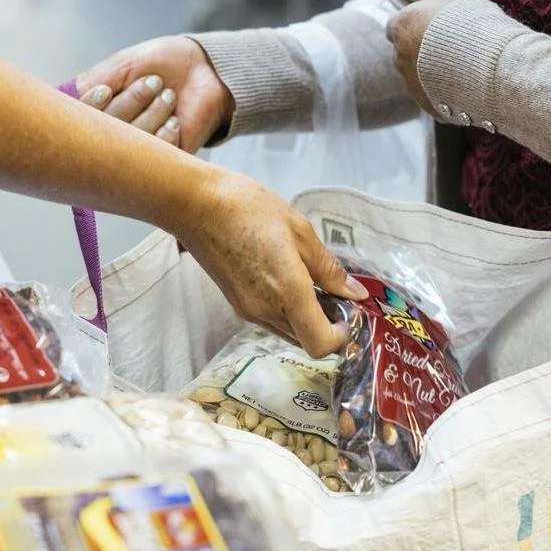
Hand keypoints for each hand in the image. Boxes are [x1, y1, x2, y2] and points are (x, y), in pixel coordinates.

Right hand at [76, 37, 233, 152]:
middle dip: (130, 105)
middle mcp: (111, 137)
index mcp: (96, 113)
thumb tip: (69, 101)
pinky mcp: (161, 164)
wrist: (201, 69)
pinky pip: (154, 158)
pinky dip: (164, 134)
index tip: (106, 90)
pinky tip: (175, 119)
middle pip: (104, 135)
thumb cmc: (158, 63)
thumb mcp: (121, 66)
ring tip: (169, 94)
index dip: (91, 110)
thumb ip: (92, 83)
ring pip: (130, 147)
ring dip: (152, 115)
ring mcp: (136, 153)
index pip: (78, 124)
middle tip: (154, 82)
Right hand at [174, 169, 368, 357]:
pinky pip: (271, 319)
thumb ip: (328, 268)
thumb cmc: (249, 209)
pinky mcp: (236, 304)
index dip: (341, 336)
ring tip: (309, 279)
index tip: (347, 310)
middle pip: (306, 340)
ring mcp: (248, 310)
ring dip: (305, 316)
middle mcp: (266, 311)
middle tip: (333, 289)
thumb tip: (355, 293)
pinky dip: (286, 308)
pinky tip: (285, 276)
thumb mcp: (299, 230)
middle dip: (326, 322)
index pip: (320, 344)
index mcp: (288, 293)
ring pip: (288, 331)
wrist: (196, 205)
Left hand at [386, 0, 465, 114]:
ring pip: (416, 77)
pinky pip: (433, 97)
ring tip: (463, 68)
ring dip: (432, 73)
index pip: (394, 27)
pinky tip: (466, 86)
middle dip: (420, 52)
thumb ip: (436, 1)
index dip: (411, 27)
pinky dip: (444, 93)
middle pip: (403, 54)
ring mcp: (410, 83)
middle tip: (448, 48)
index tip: (426, 27)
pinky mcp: (426, 104)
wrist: (485, 63)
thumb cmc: (472, 24)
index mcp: (401, 28)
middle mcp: (399, 57)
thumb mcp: (455, 2)